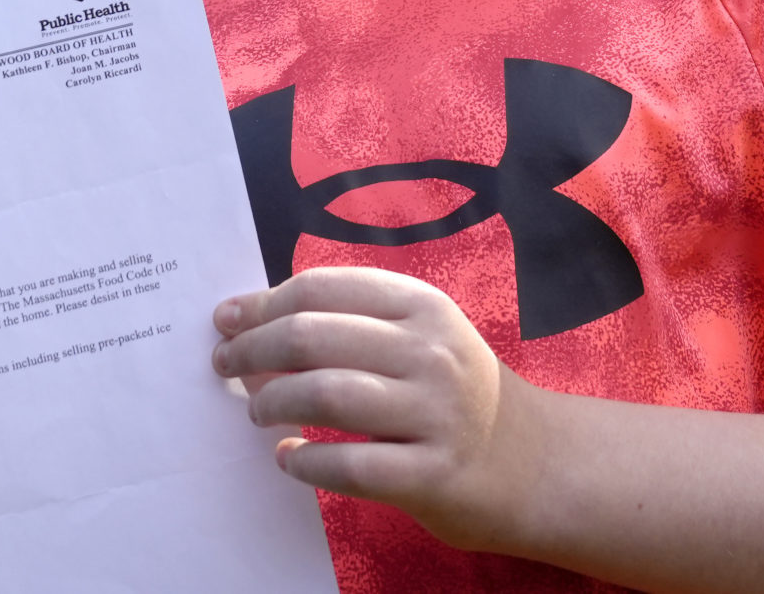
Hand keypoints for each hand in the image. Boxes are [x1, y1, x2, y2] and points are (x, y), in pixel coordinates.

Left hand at [210, 266, 544, 552]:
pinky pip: (350, 467)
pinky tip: (289, 459)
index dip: (264, 302)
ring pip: (326, 394)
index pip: (323, 287)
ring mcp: (436, 414)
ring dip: (272, 402)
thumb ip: (353, 326)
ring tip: (257, 412)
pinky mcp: (433, 475)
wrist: (536, 464)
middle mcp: (431, 352)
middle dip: (254, 349)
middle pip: (313, 335)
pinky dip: (306, 463)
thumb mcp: (422, 339)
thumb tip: (255, 331)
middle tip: (226, 365)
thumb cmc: (458, 394)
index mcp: (423, 307)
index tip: (228, 318)